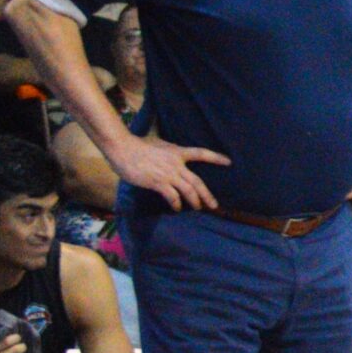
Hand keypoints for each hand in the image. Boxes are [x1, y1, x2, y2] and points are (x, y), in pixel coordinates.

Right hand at [109, 134, 229, 210]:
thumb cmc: (137, 145)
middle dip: (207, 195)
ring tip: (197, 208)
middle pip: (197, 181)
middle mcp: (176, 164)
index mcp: (177, 152)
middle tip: (214, 205)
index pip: (201, 153)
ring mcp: (168, 174)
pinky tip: (177, 208)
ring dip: (195, 202)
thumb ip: (169, 150)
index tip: (228, 162)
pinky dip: (177, 204)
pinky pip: (172, 197)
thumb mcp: (159, 144)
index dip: (216, 158)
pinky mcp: (158, 182)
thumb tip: (174, 153)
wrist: (122, 148)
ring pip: (188, 191)